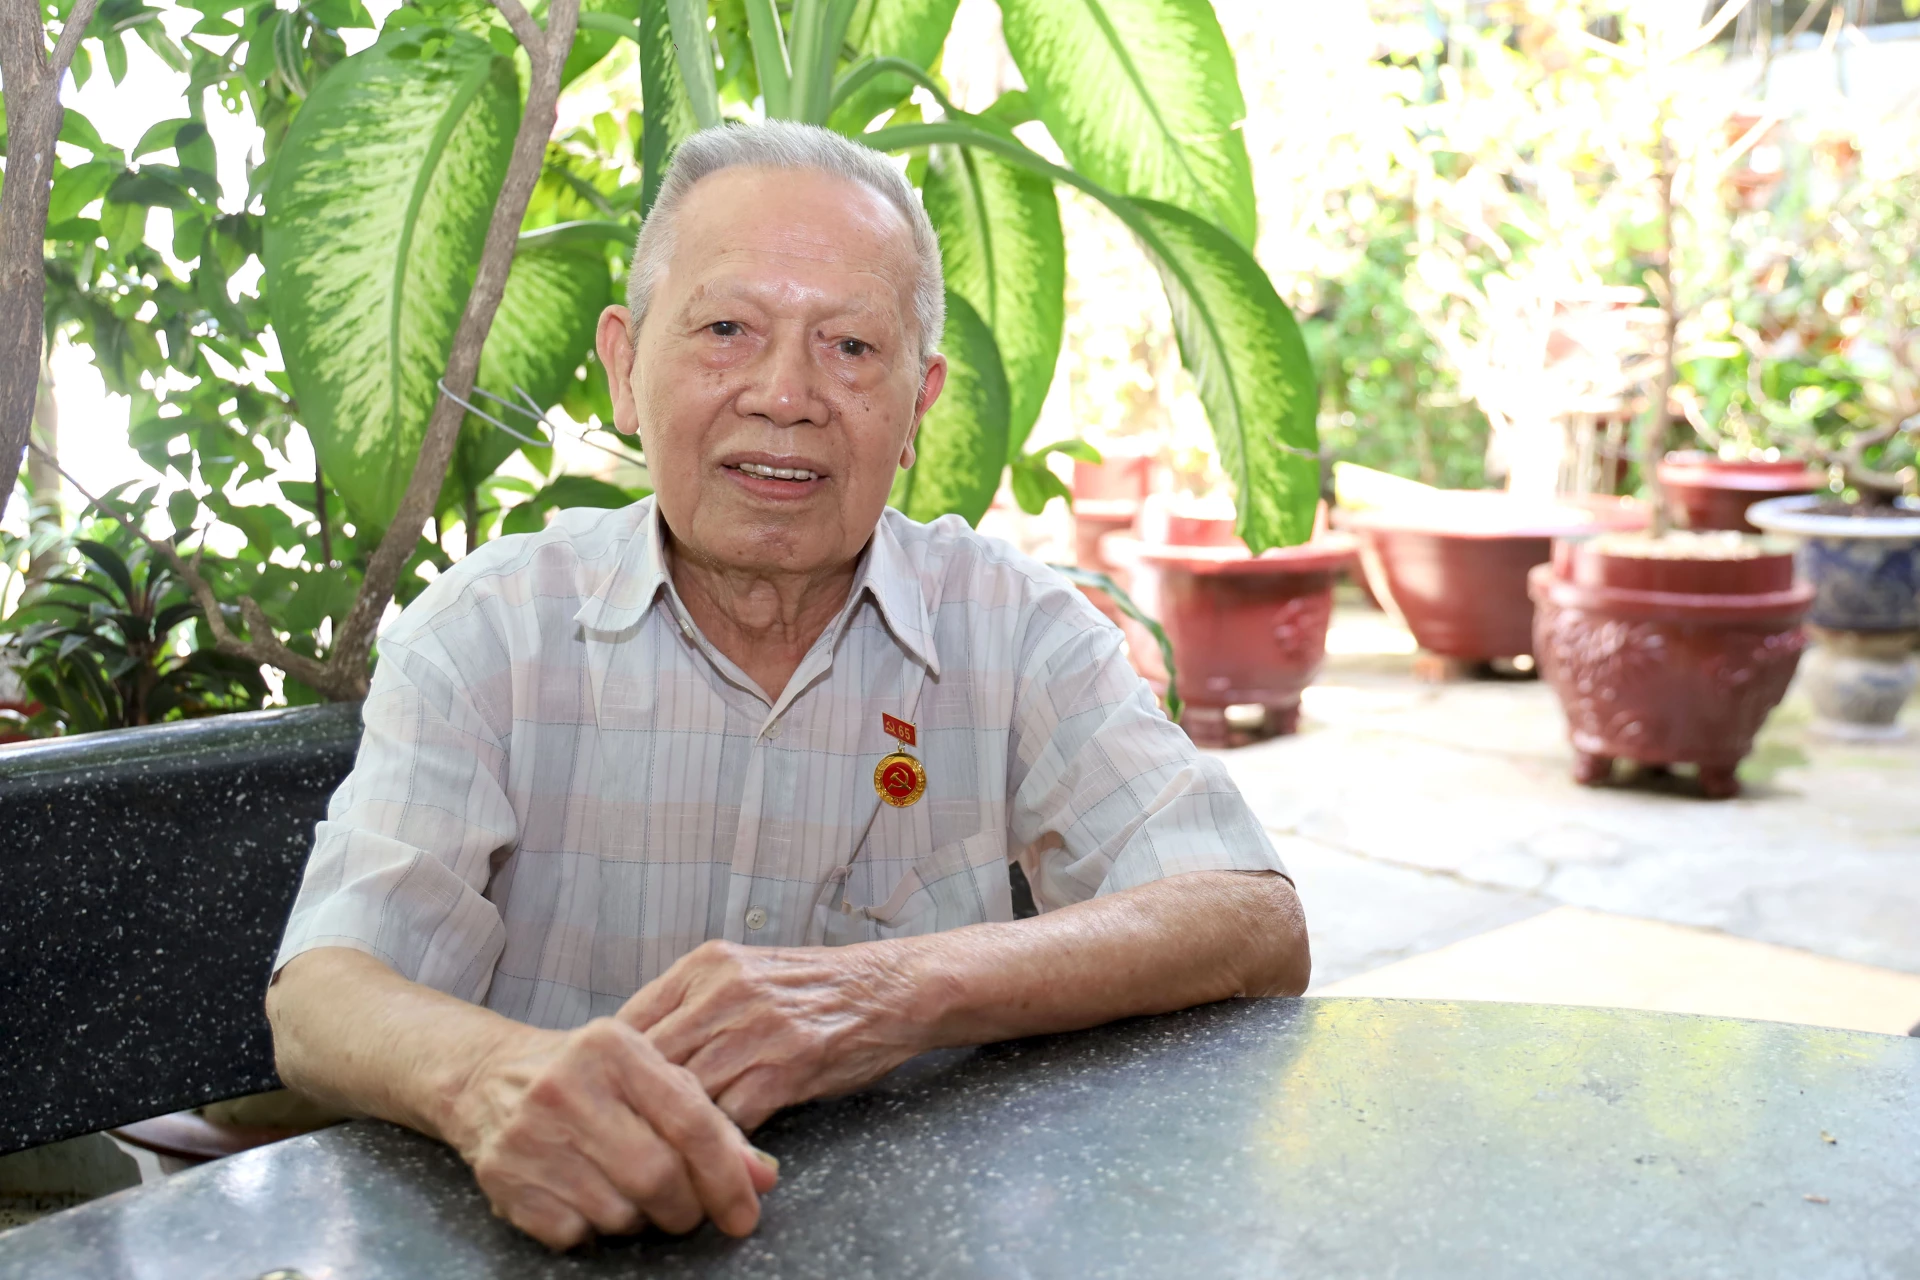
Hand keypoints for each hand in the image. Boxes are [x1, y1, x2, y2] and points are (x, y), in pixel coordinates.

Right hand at [446, 1016, 780, 1249]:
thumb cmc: (587, 1076)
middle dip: (687, 1207)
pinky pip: (574, 1234)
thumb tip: (761, 1178)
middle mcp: (567, 1087)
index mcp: (613, 1047)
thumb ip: (708, 1120)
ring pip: (618, 1213)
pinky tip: (591, 1197)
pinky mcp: (503, 1178)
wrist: (486, 1078)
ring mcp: (529, 1135)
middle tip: (689, 1208)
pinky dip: (595, 1229)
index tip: (745, 1212)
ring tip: (633, 1193)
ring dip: (641, 1219)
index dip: (727, 1175)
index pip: (689, 1121)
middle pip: (656, 1176)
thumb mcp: (647, 1074)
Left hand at [619, 940, 930, 1129]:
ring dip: (675, 1129)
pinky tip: (718, 1152)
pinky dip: (718, 1141)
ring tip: (668, 1153)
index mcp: (707, 964)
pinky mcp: (787, 1067)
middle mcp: (725, 991)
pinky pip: (730, 1117)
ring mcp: (756, 1029)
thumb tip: (637, 1049)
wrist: (891, 988)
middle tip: (630, 1137)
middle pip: (649, 1062)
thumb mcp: (746, 972)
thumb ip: (693, 1003)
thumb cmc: (816, 988)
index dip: (612, 1070)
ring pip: (685, 1094)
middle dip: (636, 1106)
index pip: (630, 1021)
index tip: (608, 1098)